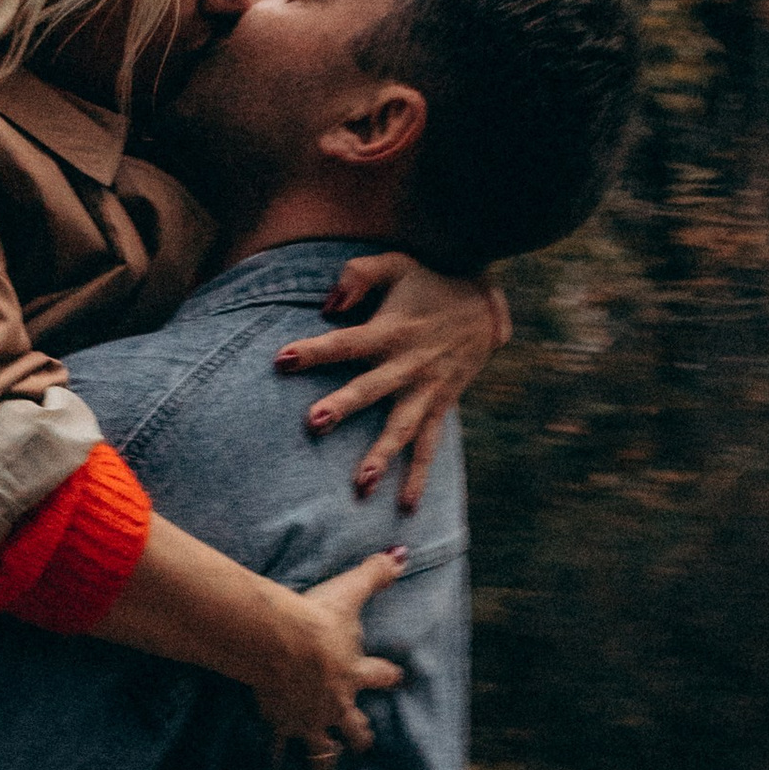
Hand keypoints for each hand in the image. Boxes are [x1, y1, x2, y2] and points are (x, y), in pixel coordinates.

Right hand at [250, 549, 405, 769]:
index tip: (398, 678)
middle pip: (355, 727)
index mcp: (356, 673)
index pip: (381, 675)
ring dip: (325, 767)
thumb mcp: (349, 593)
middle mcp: (337, 703)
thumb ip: (375, 574)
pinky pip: (279, 748)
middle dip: (361, 736)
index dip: (390, 675)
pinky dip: (275, 762)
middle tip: (365, 746)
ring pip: (323, 750)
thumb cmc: (316, 618)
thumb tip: (403, 553)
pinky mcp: (282, 722)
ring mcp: (310, 718)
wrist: (280, 642)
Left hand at [275, 254, 511, 506]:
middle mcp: (408, 364)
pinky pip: (429, 446)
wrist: (487, 307)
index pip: (346, 342)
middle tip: (315, 423)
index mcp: (391, 331)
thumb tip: (327, 307)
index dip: (314, 350)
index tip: (282, 359)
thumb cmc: (430, 283)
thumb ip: (358, 275)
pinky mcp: (440, 407)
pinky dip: (419, 475)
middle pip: (371, 388)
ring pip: (402, 426)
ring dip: (382, 455)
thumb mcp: (396, 263)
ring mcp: (426, 390)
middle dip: (344, 406)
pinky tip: (405, 506)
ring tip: (361, 483)